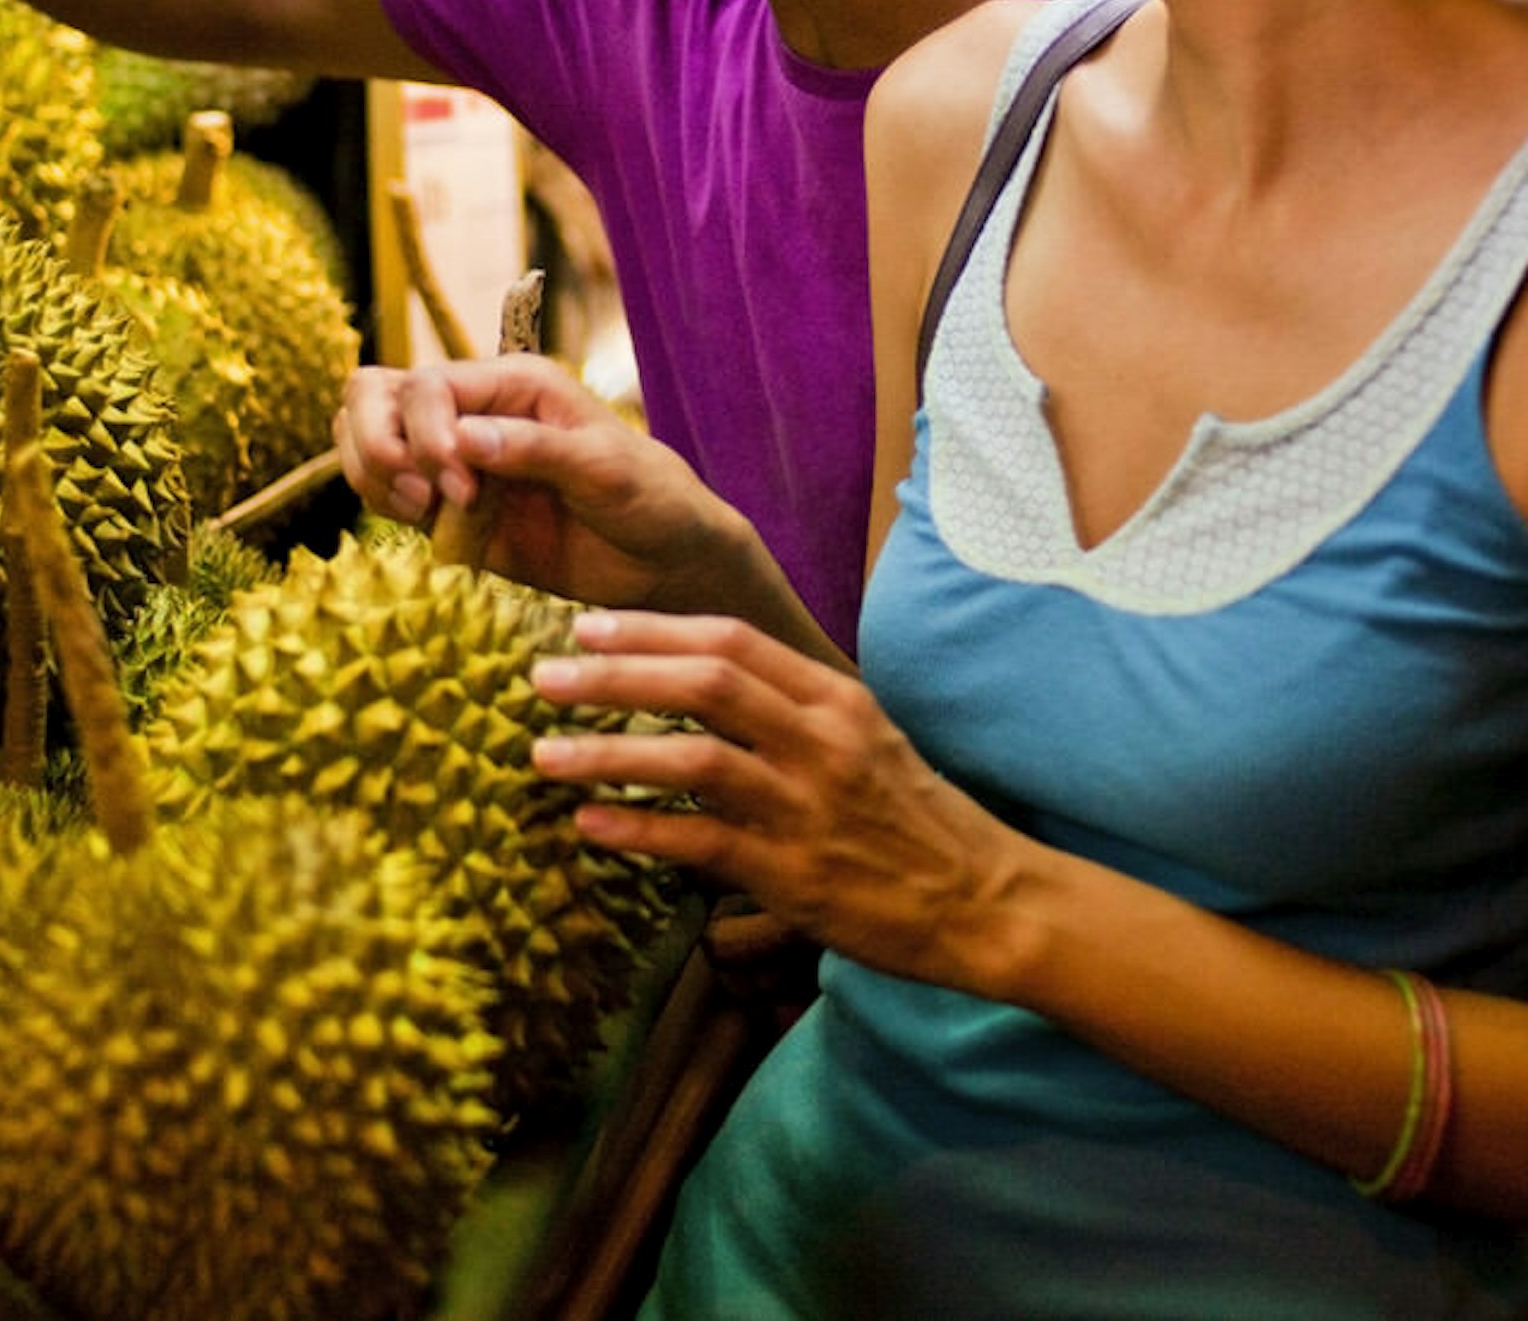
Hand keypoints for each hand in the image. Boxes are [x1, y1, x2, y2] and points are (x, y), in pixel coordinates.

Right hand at [337, 354, 734, 610]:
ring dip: (375, 475)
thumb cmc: (650, 499)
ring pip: (365, 436)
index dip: (424, 433)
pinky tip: (430, 528)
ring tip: (426, 513)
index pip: (428, 385)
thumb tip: (464, 439)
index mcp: (514, 383)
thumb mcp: (605, 468)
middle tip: (427, 498)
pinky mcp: (447, 505)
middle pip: (374, 394)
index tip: (459, 487)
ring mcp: (454, 457)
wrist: (662, 561)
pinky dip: (385, 505)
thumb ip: (535, 449)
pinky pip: (383, 488)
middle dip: (381, 446)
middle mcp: (475, 410)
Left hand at [533, 610, 1034, 993]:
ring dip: (607, 752)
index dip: (654, 629)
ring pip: (693, 758)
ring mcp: (808, 808)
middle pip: (704, 681)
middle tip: (545, 673)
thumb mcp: (863, 740)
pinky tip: (590, 825)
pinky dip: (639, 831)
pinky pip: (702, 843)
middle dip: (615, 674)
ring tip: (543, 753)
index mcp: (836, 697)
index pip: (733, 640)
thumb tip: (702, 685)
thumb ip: (792, 710)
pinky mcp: (796, 876)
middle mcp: (821, 741)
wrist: (984, 900)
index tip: (589, 625)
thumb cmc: (914, 818)